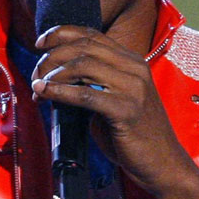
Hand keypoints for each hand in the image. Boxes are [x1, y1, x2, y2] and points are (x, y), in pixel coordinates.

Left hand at [31, 25, 192, 194]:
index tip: (40, 42)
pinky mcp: (127, 109)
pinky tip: (44, 93)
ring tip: (38, 87)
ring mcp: (133, 87)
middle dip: (51, 57)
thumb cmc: (133, 134)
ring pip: (82, 65)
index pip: (92, 34)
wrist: (163, 164)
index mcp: (131, 61)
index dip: (62, 34)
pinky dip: (60, 91)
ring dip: (53, 74)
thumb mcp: (113, 98)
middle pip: (83, 47)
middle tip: (35, 73)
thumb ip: (91, 82)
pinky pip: (86, 94)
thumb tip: (53, 77)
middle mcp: (134, 68)